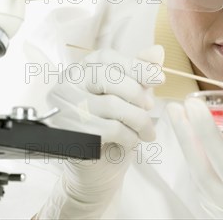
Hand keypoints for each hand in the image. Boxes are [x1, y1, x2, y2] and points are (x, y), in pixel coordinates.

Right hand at [35, 46, 164, 218]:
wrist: (98, 170)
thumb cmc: (113, 128)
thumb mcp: (130, 97)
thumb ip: (140, 73)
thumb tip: (157, 51)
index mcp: (80, 70)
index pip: (106, 58)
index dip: (135, 66)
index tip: (159, 78)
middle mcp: (66, 85)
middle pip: (108, 78)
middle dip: (137, 95)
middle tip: (150, 109)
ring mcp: (63, 109)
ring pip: (112, 106)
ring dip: (138, 121)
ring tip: (147, 131)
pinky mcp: (68, 134)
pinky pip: (109, 129)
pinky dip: (128, 136)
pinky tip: (131, 141)